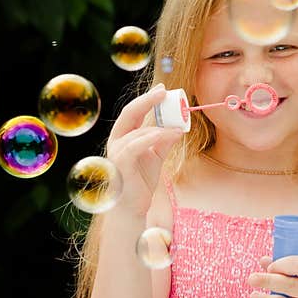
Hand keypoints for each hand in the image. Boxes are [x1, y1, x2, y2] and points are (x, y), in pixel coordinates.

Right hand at [105, 84, 183, 217]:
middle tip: (164, 92)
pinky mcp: (122, 165)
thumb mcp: (156, 157)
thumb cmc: (140, 182)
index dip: (147, 99)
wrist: (132, 208)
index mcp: (123, 137)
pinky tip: (168, 134)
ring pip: (138, 131)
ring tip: (180, 126)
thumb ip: (164, 142)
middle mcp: (117, 142)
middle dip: (147, 100)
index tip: (162, 90)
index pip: (133, 113)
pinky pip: (136, 146)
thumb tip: (177, 127)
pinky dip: (153, 137)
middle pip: (130, 114)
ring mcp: (117, 153)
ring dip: (160, 126)